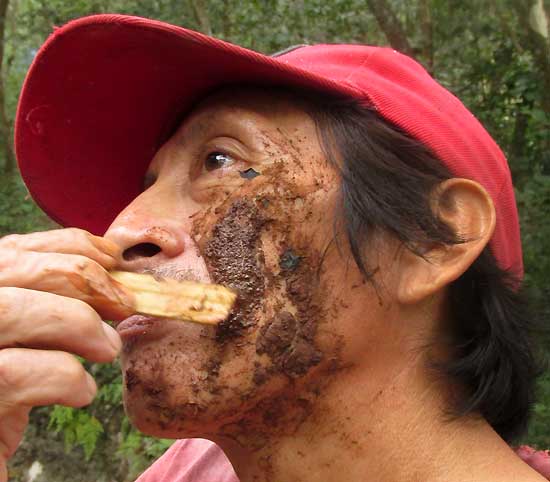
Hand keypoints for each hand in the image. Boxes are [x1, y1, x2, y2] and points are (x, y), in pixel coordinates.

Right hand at [0, 228, 132, 481]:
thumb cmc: (6, 394)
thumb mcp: (27, 338)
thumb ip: (51, 298)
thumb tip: (110, 263)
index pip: (10, 250)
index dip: (67, 245)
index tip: (114, 259)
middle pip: (9, 270)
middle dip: (82, 279)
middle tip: (125, 305)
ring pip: (9, 311)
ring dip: (78, 324)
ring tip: (107, 348)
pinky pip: (17, 375)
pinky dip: (66, 378)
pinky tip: (81, 393)